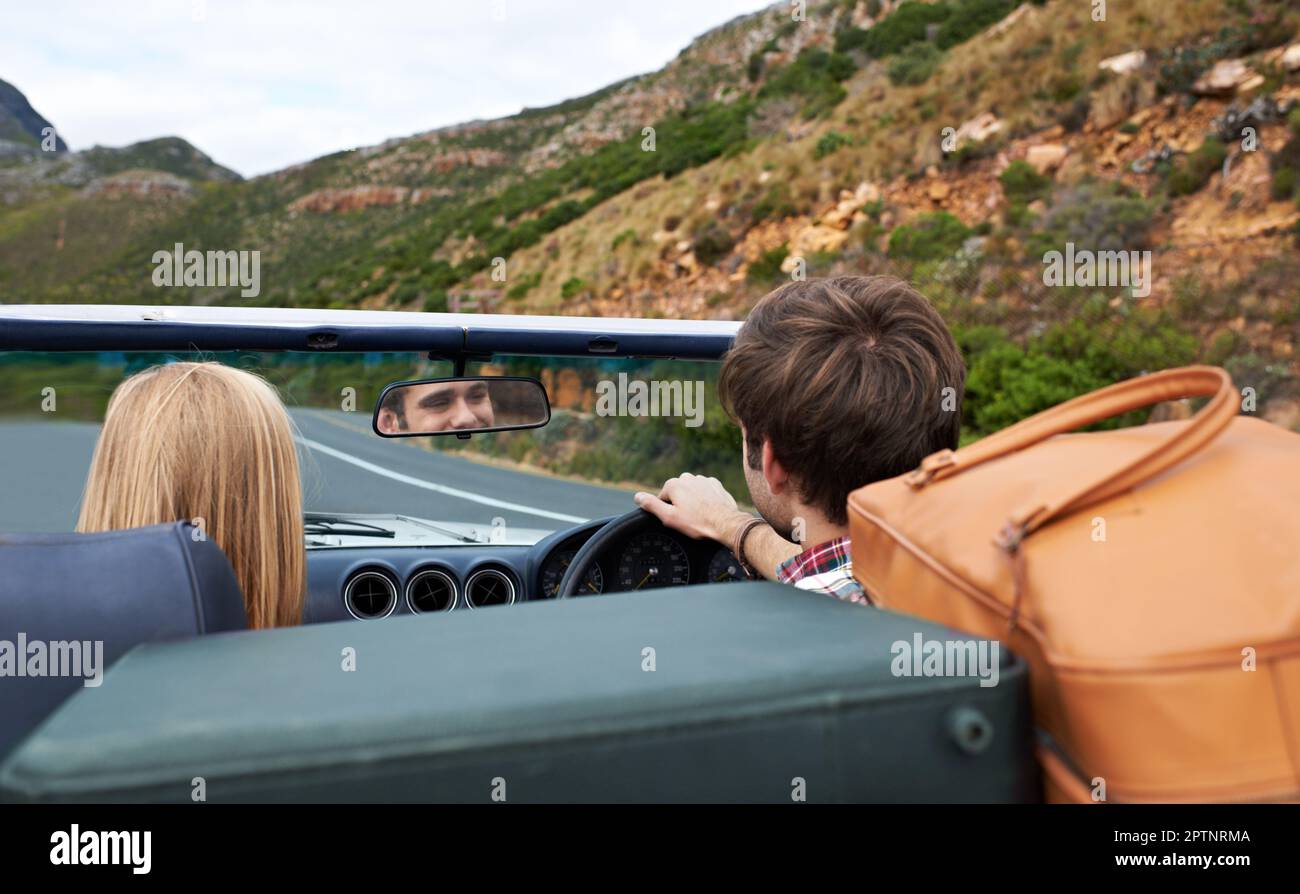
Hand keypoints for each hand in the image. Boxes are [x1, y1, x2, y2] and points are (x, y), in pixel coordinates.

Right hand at [633, 473, 750, 544]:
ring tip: (700, 516)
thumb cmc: (697, 522)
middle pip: (677, 493)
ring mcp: (703, 480)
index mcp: (673, 484)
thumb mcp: (669, 517)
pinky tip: (709, 510)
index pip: (662, 498)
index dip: (668, 511)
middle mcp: (687, 477)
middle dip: (680, 505)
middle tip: (689, 519)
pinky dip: (705, 499)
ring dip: (693, 501)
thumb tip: (637, 496)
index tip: (677, 520)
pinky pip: (704, 491)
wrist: (726, 523)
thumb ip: (651, 505)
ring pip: (691, 492)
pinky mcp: (715, 485)